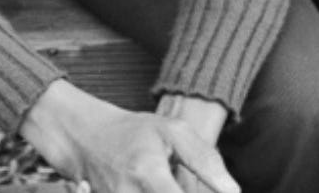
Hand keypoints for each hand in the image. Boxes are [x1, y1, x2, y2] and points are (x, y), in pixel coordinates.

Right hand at [21, 80, 237, 192]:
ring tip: (168, 182)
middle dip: (184, 192)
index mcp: (147, 173)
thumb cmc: (134, 133)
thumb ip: (205, 160)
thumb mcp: (172, 131)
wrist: (85, 137)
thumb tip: (233, 191)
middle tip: (181, 182)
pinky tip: (156, 185)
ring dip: (171, 192)